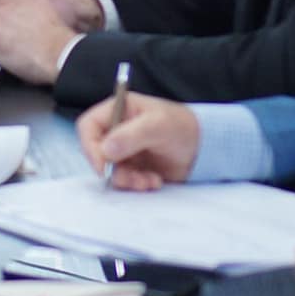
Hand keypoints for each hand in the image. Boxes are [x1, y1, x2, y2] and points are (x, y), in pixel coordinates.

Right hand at [75, 92, 198, 190]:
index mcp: (117, 111)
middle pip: (97, 151)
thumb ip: (130, 135)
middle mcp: (116, 130)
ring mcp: (124, 150)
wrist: (206, 148)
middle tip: (130, 178)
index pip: (89, 126)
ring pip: (110, 169)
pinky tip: (154, 181)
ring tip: (148, 181)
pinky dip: (137, 184)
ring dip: (127, 179)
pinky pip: (124, 179)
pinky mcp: (134, 167)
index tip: (102, 165)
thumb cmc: (182, 127)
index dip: (90, 145)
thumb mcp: (158, 125)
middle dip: (112, 168)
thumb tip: (105, 150)